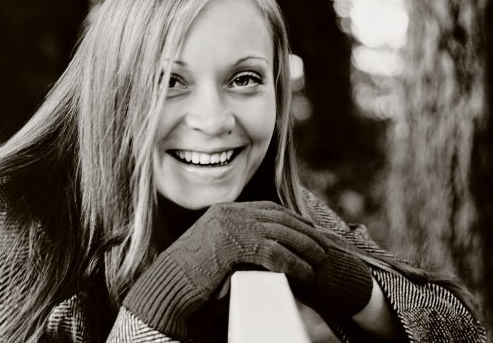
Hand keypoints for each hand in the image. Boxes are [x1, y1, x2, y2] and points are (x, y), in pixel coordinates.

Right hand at [123, 201, 325, 337]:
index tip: (309, 228)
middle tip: (323, 245)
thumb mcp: (214, 248)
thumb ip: (236, 240)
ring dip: (305, 248)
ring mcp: (231, 227)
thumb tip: (263, 247)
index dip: (292, 218)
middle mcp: (229, 213)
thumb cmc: (190, 274)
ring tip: (321, 260)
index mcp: (225, 210)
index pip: (267, 208)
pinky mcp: (233, 246)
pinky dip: (293, 264)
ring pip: (280, 234)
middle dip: (304, 231)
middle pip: (278, 218)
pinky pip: (273, 254)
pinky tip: (305, 274)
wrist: (169, 284)